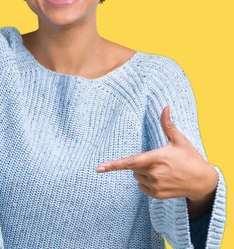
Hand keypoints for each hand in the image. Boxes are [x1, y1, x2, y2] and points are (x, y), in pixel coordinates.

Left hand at [96, 106, 217, 201]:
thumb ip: (168, 124)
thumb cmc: (190, 158)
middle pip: (133, 168)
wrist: (203, 182)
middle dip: (141, 163)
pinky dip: (147, 183)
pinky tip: (162, 180)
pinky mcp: (157, 195)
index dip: (113, 165)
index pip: (130, 162)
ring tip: (163, 171)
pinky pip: (142, 187)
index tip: (99, 168)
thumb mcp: (179, 141)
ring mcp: (155, 186)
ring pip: (137, 177)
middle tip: (159, 162)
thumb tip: (165, 107)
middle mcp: (154, 174)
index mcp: (156, 159)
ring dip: (143, 173)